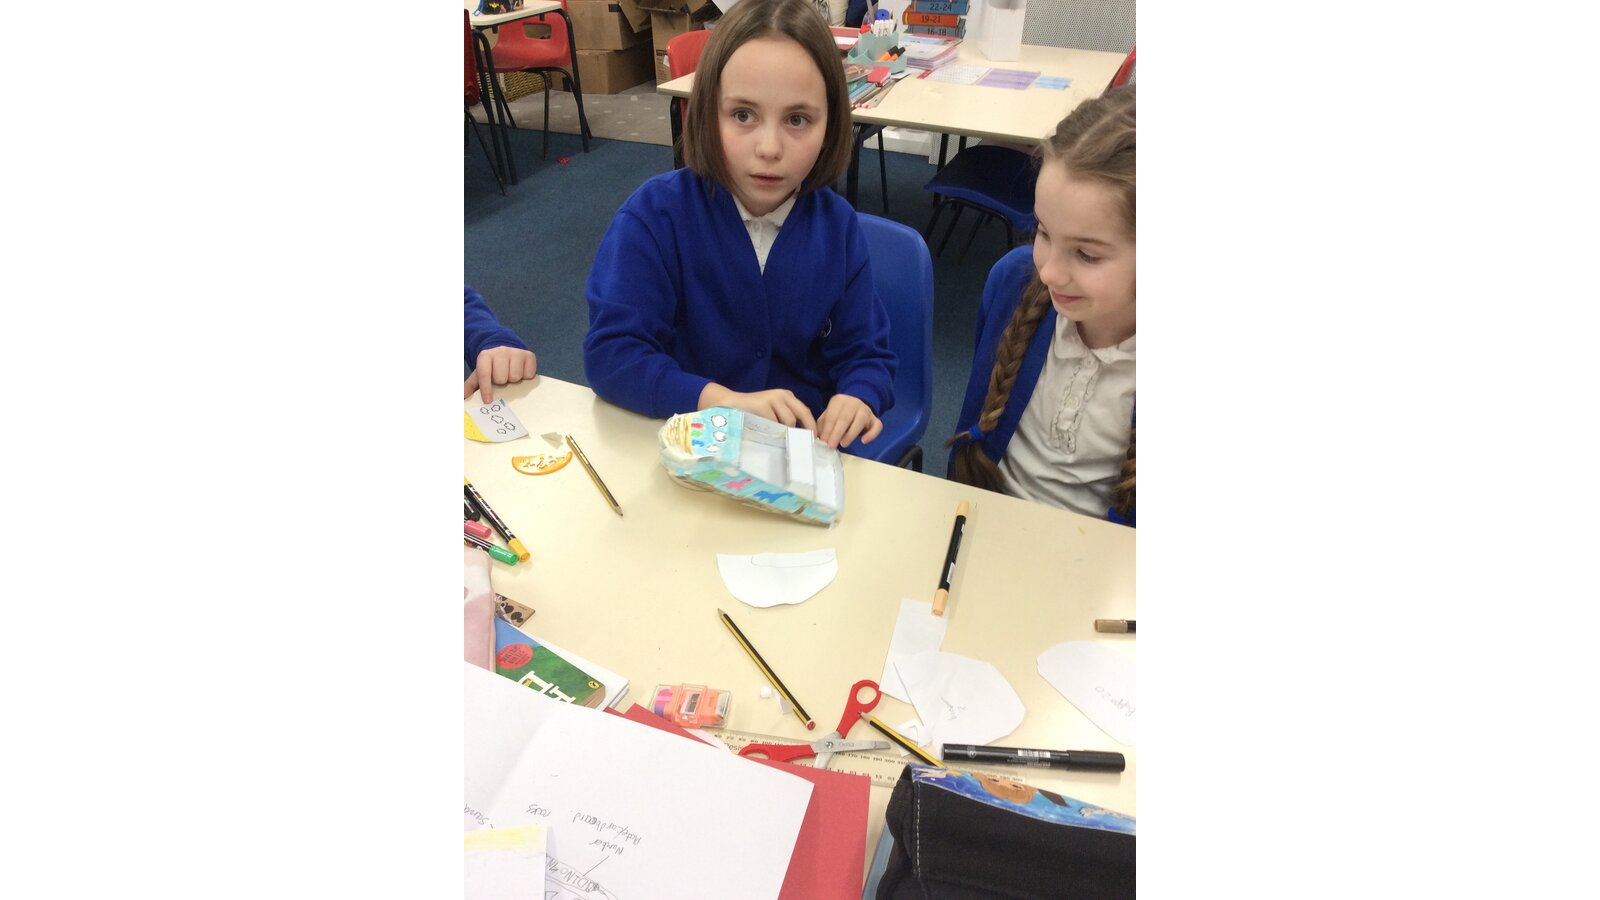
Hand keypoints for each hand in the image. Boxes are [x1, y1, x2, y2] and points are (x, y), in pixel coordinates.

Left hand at [465, 346, 536, 401]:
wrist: (506, 350)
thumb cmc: (492, 366)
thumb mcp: (480, 373)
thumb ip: (471, 385)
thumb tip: (463, 396)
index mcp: (486, 355)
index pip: (484, 374)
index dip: (486, 389)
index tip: (488, 401)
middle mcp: (501, 351)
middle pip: (501, 377)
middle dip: (501, 382)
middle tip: (502, 380)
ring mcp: (516, 352)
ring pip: (516, 376)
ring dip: (513, 380)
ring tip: (511, 376)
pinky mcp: (529, 355)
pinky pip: (529, 374)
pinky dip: (526, 377)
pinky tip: (521, 373)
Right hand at [699, 383, 816, 431]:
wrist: (730, 404)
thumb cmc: (753, 412)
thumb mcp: (773, 412)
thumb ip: (786, 418)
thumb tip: (802, 436)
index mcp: (787, 396)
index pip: (805, 411)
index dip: (811, 425)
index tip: (816, 439)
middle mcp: (782, 395)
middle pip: (801, 414)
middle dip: (807, 429)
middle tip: (808, 443)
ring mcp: (773, 399)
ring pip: (789, 421)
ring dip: (785, 431)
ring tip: (776, 436)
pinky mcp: (763, 405)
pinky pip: (775, 423)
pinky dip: (773, 431)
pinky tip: (766, 432)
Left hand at [816, 393, 880, 448]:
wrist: (856, 405)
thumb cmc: (839, 414)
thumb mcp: (829, 416)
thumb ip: (823, 426)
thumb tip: (818, 439)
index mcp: (839, 401)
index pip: (832, 415)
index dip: (827, 429)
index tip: (823, 441)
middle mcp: (853, 403)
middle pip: (845, 418)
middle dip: (837, 433)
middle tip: (831, 445)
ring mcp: (866, 410)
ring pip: (860, 421)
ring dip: (851, 434)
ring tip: (843, 444)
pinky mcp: (875, 419)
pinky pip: (877, 426)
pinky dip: (871, 434)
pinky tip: (864, 441)